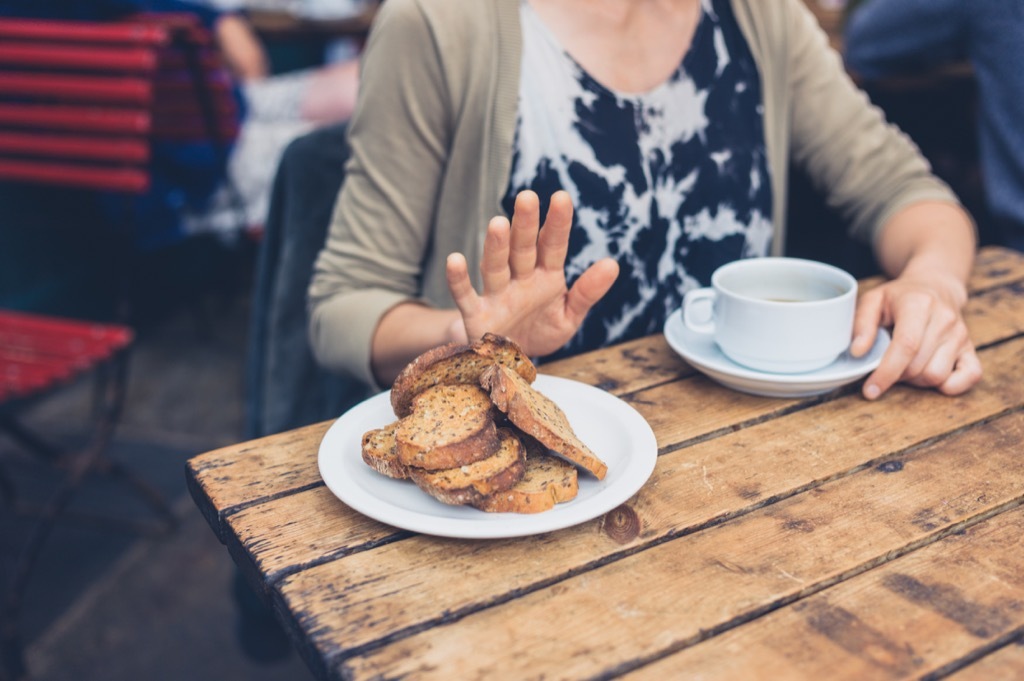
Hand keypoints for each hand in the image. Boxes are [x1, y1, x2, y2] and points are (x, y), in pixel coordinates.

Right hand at [445, 190, 618, 355]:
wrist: (511, 362)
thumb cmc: (541, 331)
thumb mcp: (569, 316)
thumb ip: (588, 292)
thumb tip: (613, 264)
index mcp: (546, 277)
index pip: (552, 245)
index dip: (557, 223)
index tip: (562, 197)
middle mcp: (520, 279)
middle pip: (522, 248)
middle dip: (524, 225)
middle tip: (527, 197)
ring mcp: (497, 295)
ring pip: (495, 266)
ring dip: (496, 246)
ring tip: (498, 223)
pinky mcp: (477, 315)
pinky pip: (465, 296)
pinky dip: (459, 280)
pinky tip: (455, 260)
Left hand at [850, 271, 980, 398]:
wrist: (935, 287)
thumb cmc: (899, 297)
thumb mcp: (873, 300)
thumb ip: (861, 324)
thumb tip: (858, 352)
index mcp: (919, 304)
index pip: (906, 345)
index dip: (887, 372)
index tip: (870, 390)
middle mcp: (944, 319)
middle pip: (919, 366)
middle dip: (896, 375)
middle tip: (886, 366)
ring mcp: (961, 335)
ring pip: (937, 376)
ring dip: (916, 380)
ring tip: (906, 366)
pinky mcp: (971, 348)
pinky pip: (970, 376)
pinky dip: (950, 386)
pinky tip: (930, 377)